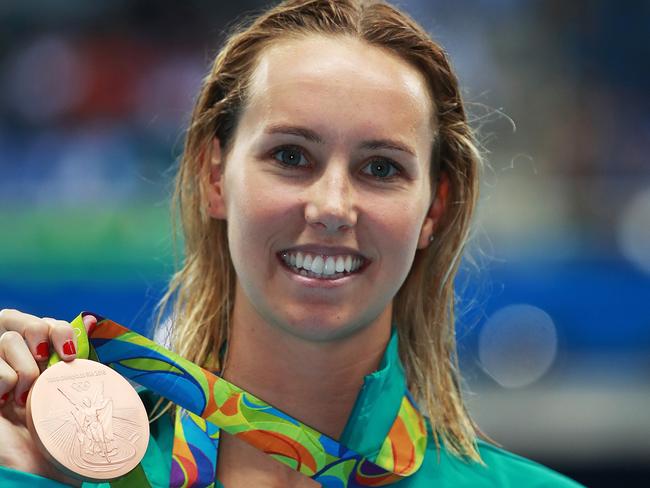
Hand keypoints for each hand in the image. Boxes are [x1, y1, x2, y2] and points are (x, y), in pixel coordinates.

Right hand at [0, 309, 95, 484]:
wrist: (36, 466)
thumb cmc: (56, 431)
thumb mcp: (69, 392)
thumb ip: (74, 359)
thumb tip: (91, 320)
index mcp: (35, 355)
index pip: (44, 322)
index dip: (58, 330)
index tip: (70, 357)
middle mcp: (11, 356)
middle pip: (15, 317)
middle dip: (38, 335)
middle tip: (45, 364)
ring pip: (6, 339)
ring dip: (25, 369)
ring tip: (26, 397)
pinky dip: (5, 382)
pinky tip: (6, 403)